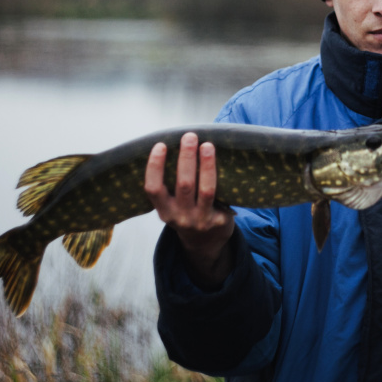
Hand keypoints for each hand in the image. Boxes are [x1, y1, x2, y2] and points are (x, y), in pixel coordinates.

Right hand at [144, 132, 234, 287]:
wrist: (206, 244)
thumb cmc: (187, 213)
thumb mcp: (172, 206)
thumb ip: (171, 185)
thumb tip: (178, 145)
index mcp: (164, 211)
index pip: (153, 189)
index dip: (155, 167)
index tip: (161, 145)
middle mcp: (181, 217)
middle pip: (183, 184)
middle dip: (186, 158)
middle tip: (189, 136)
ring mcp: (201, 220)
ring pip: (205, 189)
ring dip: (206, 165)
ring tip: (207, 145)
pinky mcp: (220, 221)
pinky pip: (223, 197)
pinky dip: (223, 178)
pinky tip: (227, 163)